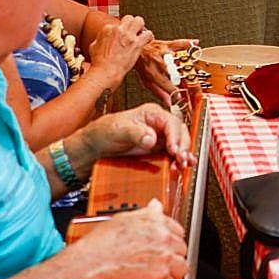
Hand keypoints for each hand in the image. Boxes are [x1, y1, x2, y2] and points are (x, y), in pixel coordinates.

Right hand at [69, 200, 188, 278]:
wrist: (90, 264)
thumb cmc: (100, 243)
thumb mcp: (122, 218)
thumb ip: (145, 213)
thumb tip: (156, 205)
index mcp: (155, 221)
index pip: (177, 229)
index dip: (173, 240)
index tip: (169, 246)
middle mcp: (163, 236)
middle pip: (181, 248)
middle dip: (175, 257)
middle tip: (167, 263)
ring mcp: (163, 256)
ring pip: (182, 267)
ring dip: (175, 274)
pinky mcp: (160, 276)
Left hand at [76, 103, 191, 168]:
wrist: (95, 148)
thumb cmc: (103, 133)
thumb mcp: (117, 130)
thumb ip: (135, 133)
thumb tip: (151, 138)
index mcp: (151, 113)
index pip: (171, 123)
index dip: (175, 136)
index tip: (174, 149)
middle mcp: (158, 124)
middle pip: (180, 132)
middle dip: (183, 146)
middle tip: (180, 159)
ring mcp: (159, 138)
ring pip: (179, 143)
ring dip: (184, 154)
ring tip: (183, 165)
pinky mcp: (157, 150)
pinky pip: (173, 153)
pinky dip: (180, 159)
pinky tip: (184, 165)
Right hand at [82, 15, 151, 91]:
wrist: (105, 72)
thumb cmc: (99, 63)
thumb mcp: (94, 46)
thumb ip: (101, 39)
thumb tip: (103, 38)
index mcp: (107, 29)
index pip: (118, 24)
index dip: (121, 30)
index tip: (123, 36)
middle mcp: (118, 30)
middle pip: (129, 18)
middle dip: (132, 24)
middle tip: (134, 31)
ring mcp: (128, 36)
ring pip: (139, 21)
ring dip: (141, 27)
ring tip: (141, 34)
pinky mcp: (136, 43)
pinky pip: (148, 34)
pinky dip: (149, 36)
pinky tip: (147, 41)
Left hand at [136, 37, 199, 106]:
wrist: (135, 49)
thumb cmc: (141, 65)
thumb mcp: (146, 82)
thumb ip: (159, 92)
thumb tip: (169, 103)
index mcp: (154, 74)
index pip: (168, 87)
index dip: (177, 93)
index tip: (183, 98)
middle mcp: (160, 64)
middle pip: (177, 75)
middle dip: (186, 83)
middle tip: (193, 89)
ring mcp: (164, 54)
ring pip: (180, 61)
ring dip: (188, 68)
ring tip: (194, 74)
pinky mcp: (167, 45)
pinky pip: (179, 43)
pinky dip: (188, 43)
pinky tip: (195, 43)